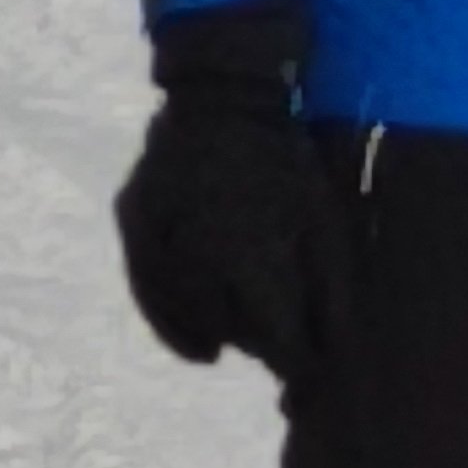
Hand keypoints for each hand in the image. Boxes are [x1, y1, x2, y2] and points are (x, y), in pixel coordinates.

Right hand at [114, 0, 350, 382]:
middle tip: (278, 345)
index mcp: (254, 262)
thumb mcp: (325, 223)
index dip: (296, 364)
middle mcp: (199, 261)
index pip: (278, 343)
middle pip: (234, 334)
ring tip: (232, 348)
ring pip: (188, 319)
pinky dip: (171, 325)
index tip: (308, 369)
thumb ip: (330, 294)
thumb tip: (333, 356)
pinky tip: (196, 346)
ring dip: (215, 336)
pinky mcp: (134, 226)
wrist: (224, 98)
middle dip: (260, 343)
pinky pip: (148, 293)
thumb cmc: (288, 163)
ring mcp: (159, 243)